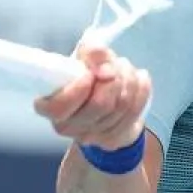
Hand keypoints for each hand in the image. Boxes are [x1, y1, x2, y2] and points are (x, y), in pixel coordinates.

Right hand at [33, 41, 151, 150]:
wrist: (106, 98)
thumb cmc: (87, 75)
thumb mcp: (84, 56)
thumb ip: (91, 52)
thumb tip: (104, 65)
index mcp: (50, 106)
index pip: (60, 107)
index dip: (79, 89)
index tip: (90, 73)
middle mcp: (67, 127)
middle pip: (100, 105)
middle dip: (114, 78)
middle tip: (114, 65)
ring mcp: (91, 136)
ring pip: (121, 105)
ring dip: (128, 79)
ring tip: (124, 68)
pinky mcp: (113, 139)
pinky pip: (135, 111)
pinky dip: (142, 89)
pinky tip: (139, 78)